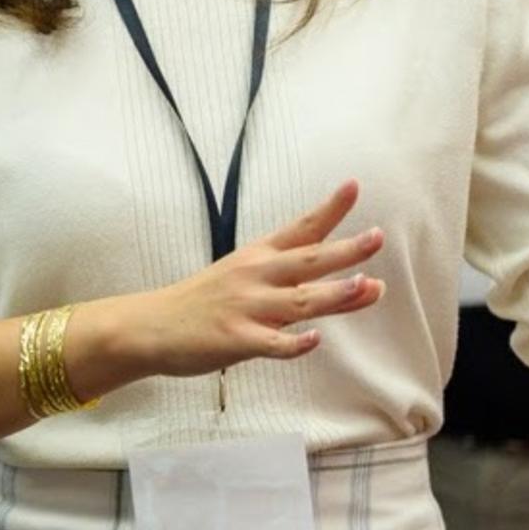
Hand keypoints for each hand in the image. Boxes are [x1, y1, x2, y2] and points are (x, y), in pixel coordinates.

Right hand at [112, 182, 385, 377]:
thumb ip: (304, 284)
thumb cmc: (206, 302)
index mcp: (259, 256)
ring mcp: (246, 308)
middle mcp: (256, 276)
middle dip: (345, 250)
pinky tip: (314, 340)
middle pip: (308, 260)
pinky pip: (270, 343)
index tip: (354, 186)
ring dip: (333, 294)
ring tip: (364, 285)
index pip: (301, 228)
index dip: (330, 209)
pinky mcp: (235, 340)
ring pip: (298, 300)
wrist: (151, 325)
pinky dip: (293, 343)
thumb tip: (362, 283)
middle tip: (377, 237)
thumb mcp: (249, 280)